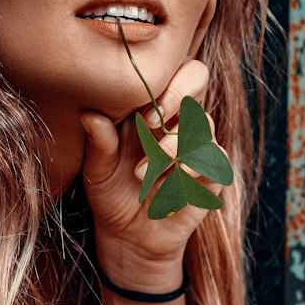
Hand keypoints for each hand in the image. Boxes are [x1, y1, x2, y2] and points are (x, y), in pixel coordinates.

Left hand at [80, 57, 230, 288]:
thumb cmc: (110, 194)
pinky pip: (214, 158)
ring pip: (203, 122)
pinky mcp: (210, 174)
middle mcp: (177, 117)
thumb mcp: (97, 169)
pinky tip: (167, 186)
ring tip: (141, 174)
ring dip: (171, 147)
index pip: (170, 67)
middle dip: (174, 99)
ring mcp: (197, 144)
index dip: (161, 80)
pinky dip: (189, 170)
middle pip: (197, 76)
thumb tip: (90, 114)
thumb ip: (98, 142)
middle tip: (148, 125)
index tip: (139, 113)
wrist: (128, 238)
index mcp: (150, 106)